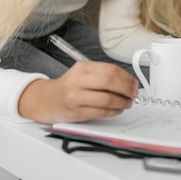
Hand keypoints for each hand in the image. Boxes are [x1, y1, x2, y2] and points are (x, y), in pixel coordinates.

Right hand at [18, 61, 138, 123]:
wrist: (46, 100)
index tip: (134, 83)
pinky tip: (117, 110)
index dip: (126, 77)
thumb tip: (127, 82)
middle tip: (134, 93)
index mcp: (82, 68)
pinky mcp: (76, 113)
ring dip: (122, 102)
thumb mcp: (82, 74)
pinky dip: (113, 111)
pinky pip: (100, 112)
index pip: (110, 69)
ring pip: (106, 99)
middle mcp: (78, 81)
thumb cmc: (68, 87)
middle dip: (127, 89)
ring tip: (127, 103)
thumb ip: (102, 75)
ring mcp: (75, 97)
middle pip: (109, 82)